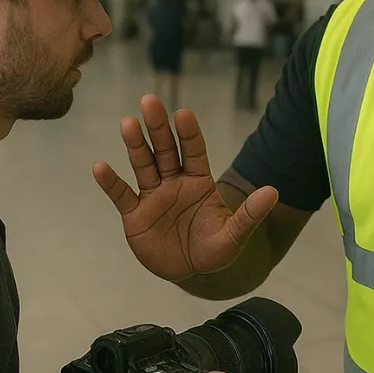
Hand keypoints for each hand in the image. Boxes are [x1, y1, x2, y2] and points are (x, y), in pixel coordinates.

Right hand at [93, 94, 279, 281]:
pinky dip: (111, 182)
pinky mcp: (135, 215)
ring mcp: (153, 196)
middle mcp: (174, 182)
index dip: (189, 133)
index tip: (184, 113)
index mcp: (199, 181)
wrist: (191, 271)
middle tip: (150, 100)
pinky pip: (121, 195)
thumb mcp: (234, 235)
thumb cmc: (214, 249)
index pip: (194, 151)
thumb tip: (273, 192)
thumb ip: (250, 215)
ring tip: (128, 123)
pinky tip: (100, 167)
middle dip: (158, 127)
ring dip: (135, 145)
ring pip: (143, 165)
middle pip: (165, 149)